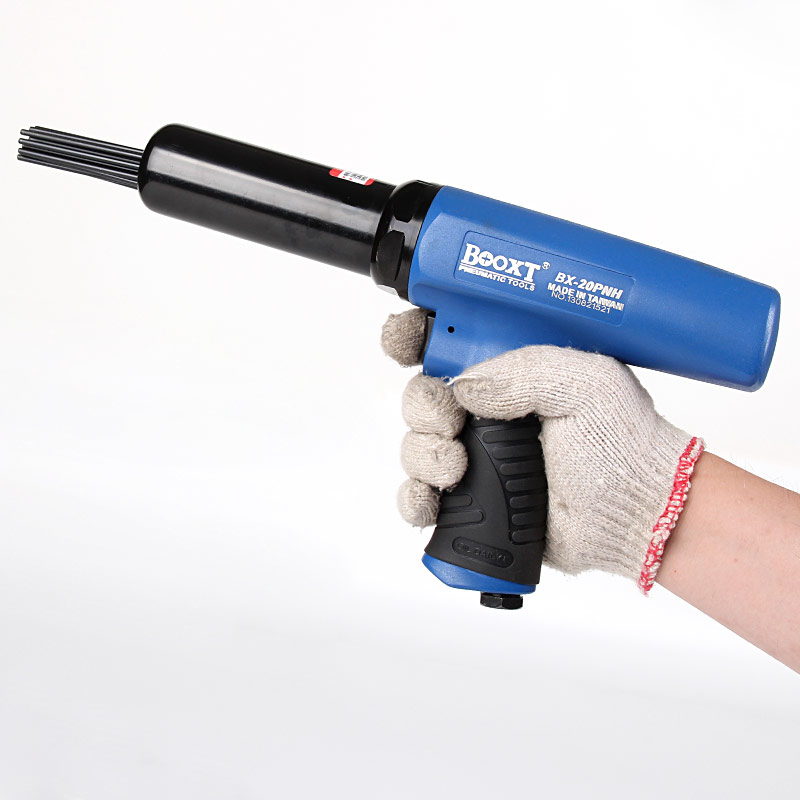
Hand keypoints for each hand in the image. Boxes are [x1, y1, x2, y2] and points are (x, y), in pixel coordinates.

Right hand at [382, 308, 703, 592]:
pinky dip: (415, 498)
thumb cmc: (621, 443)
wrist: (636, 512)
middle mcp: (489, 413)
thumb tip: (463, 386)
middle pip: (422, 397)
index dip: (416, 338)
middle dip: (423, 408)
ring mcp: (478, 457)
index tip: (402, 341)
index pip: (448, 345)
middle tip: (450, 424)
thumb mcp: (584, 382)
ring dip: (422, 454)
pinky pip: (421, 497)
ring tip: (455, 468)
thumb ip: (522, 371)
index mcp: (511, 374)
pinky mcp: (474, 501)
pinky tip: (431, 499)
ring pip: (416, 446)